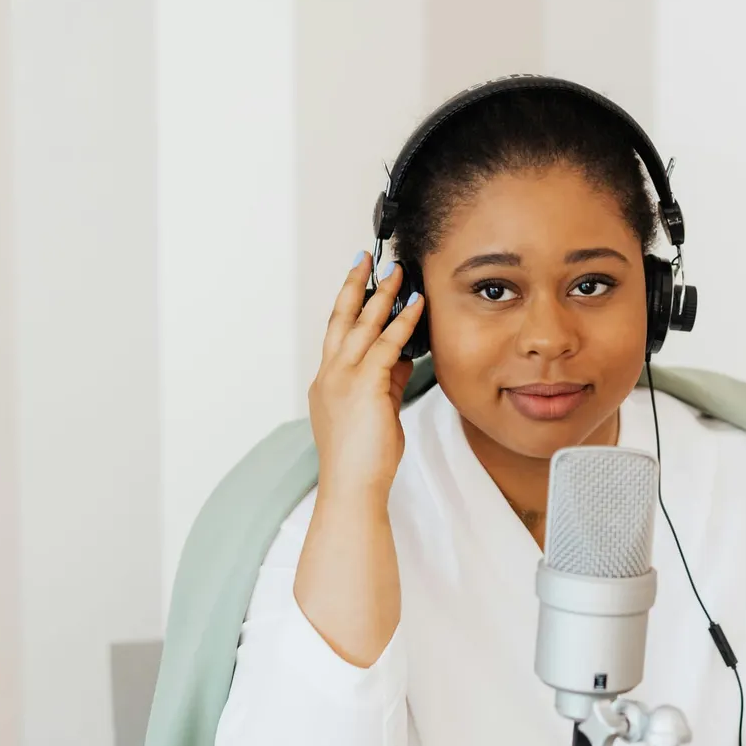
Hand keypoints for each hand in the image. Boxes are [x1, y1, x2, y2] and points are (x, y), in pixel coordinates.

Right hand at [307, 252, 424, 501]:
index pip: (338, 335)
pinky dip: (403, 321)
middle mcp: (330, 375)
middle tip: (366, 258)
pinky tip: (417, 304)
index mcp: (328, 383)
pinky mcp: (365, 385)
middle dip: (354, 285)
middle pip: (340, 318)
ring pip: (362, 324)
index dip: (348, 306)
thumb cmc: (364, 459)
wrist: (353, 486)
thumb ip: (387, 382)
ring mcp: (344, 378)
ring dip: (382, 294)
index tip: (358, 282)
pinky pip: (388, 344)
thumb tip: (404, 358)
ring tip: (398, 272)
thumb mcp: (376, 413)